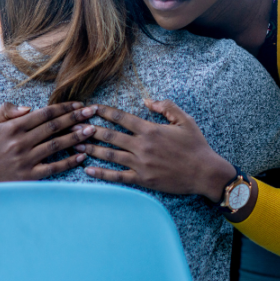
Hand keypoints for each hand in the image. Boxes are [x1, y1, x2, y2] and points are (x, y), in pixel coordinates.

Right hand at [0, 101, 97, 184]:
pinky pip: (54, 167)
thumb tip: (28, 107)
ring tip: (91, 130)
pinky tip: (82, 156)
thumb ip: (6, 111)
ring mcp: (26, 159)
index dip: (63, 108)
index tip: (79, 104)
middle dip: (75, 118)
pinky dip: (69, 162)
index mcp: (13, 128)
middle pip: (53, 127)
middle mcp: (20, 142)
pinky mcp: (30, 175)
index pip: (44, 114)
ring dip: (75, 137)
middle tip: (92, 112)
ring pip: (56, 145)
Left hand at [79, 100, 235, 199]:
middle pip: (111, 135)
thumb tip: (147, 101)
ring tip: (76, 144)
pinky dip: (101, 173)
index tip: (92, 108)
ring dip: (91, 149)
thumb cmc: (196, 145)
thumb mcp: (185, 120)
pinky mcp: (142, 179)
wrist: (204, 172)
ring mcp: (141, 164)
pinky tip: (88, 170)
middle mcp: (142, 146)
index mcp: (151, 130)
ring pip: (110, 155)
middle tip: (75, 125)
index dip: (105, 112)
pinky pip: (117, 176)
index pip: (122, 118)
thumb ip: (166, 107)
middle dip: (91, 129)